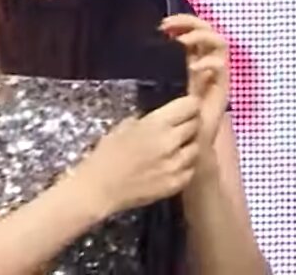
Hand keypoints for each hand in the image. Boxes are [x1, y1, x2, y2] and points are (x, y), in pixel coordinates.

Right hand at [74, 95, 202, 215]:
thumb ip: (150, 120)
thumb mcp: (126, 125)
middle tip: (181, 128)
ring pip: (197, 147)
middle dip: (190, 123)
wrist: (98, 189)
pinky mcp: (176, 183)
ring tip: (177, 148)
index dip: (190, 105)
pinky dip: (186, 166)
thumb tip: (166, 117)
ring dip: (189, 145)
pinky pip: (191, 169)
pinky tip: (173, 165)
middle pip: (196, 124)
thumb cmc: (106, 154)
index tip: (187, 108)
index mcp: (157, 123)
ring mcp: (176, 164)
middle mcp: (171, 141)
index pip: (190, 105)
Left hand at [161, 14, 228, 177]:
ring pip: (219, 43)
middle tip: (169, 27)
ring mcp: (216, 77)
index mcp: (189, 63)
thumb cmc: (166, 123)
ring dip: (202, 36)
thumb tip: (142, 50)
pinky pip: (223, 66)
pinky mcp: (223, 89)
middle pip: (207, 31)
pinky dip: (210, 61)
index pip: (192, 33)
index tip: (162, 26)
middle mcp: (205, 66)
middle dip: (190, 23)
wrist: (183, 150)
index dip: (181, 23)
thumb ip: (154, 73)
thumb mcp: (156, 91)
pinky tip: (195, 67)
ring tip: (184, 42)